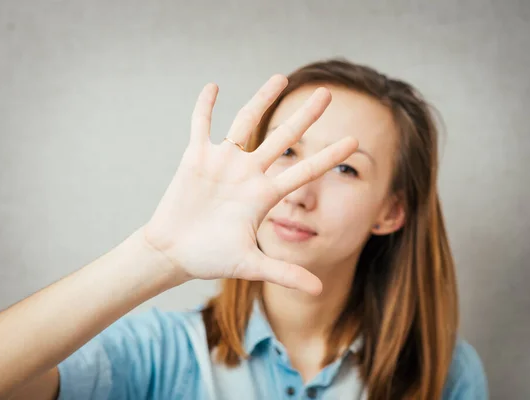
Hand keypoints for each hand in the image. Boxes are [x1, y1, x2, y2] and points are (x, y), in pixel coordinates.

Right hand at [143, 75, 357, 294]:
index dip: (328, 157)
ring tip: (281, 77)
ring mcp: (223, 162)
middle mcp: (248, 173)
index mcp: (264, 194)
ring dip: (262, 100)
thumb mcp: (250, 265)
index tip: (355, 142)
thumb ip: (285, 275)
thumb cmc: (211, 258)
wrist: (174, 252)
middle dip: (305, 116)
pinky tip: (214, 86)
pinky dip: (205, 106)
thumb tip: (320, 291)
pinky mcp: (196, 157)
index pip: (304, 171)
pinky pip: (201, 124)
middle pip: (282, 137)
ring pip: (246, 122)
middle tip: (328, 94)